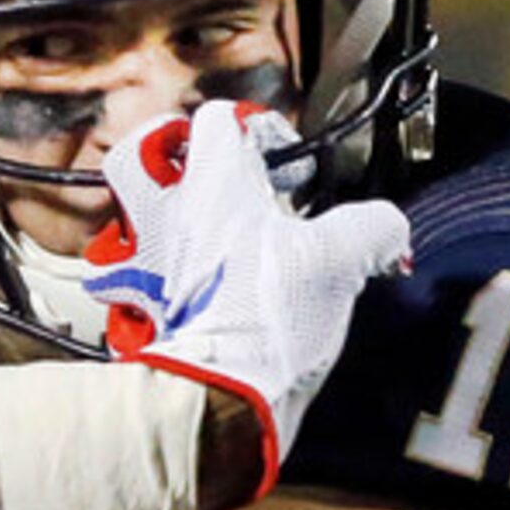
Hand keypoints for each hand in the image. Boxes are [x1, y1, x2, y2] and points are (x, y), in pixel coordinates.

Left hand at [83, 104, 411, 486]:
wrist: (218, 389)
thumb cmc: (265, 317)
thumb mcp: (340, 260)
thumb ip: (371, 227)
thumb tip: (387, 226)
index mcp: (214, 187)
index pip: (218, 120)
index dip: (256, 128)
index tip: (287, 161)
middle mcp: (169, 217)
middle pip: (137, 158)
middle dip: (166, 155)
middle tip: (204, 172)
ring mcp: (147, 264)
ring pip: (122, 221)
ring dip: (150, 219)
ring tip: (190, 230)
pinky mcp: (142, 310)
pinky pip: (126, 284)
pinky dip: (144, 282)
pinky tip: (177, 290)